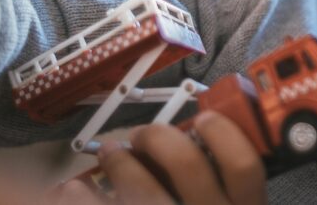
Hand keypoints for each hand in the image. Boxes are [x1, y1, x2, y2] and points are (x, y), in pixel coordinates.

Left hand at [90, 111, 266, 204]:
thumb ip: (228, 195)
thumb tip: (197, 147)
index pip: (242, 166)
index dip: (223, 134)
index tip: (203, 120)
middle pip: (188, 166)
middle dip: (160, 138)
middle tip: (145, 134)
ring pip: (144, 192)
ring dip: (120, 163)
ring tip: (112, 153)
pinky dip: (82, 199)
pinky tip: (74, 190)